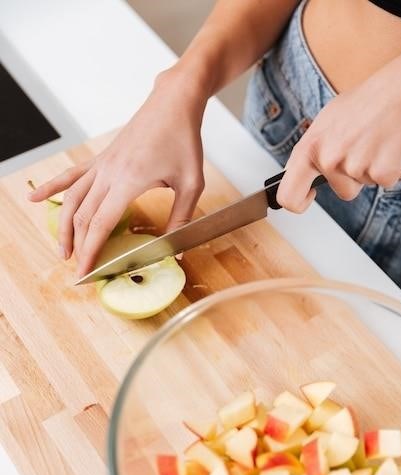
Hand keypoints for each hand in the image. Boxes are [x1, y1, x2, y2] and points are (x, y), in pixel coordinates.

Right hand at [28, 68, 206, 275]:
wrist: (173, 103)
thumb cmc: (184, 140)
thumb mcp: (191, 184)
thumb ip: (181, 218)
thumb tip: (176, 250)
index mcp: (129, 181)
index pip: (101, 224)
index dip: (91, 251)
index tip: (85, 271)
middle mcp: (109, 173)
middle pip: (83, 216)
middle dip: (77, 246)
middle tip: (77, 270)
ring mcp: (102, 164)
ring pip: (72, 198)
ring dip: (64, 226)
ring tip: (61, 249)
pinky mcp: (101, 158)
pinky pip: (71, 175)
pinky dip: (53, 187)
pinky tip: (35, 197)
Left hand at [277, 50, 400, 211]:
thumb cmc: (369, 100)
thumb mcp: (328, 121)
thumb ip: (314, 150)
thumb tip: (301, 174)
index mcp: (310, 146)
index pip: (288, 195)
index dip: (298, 203)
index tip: (310, 196)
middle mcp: (328, 159)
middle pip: (341, 191)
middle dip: (352, 179)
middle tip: (363, 150)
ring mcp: (355, 167)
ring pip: (362, 185)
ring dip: (371, 169)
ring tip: (377, 140)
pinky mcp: (382, 173)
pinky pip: (383, 182)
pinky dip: (390, 168)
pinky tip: (391, 144)